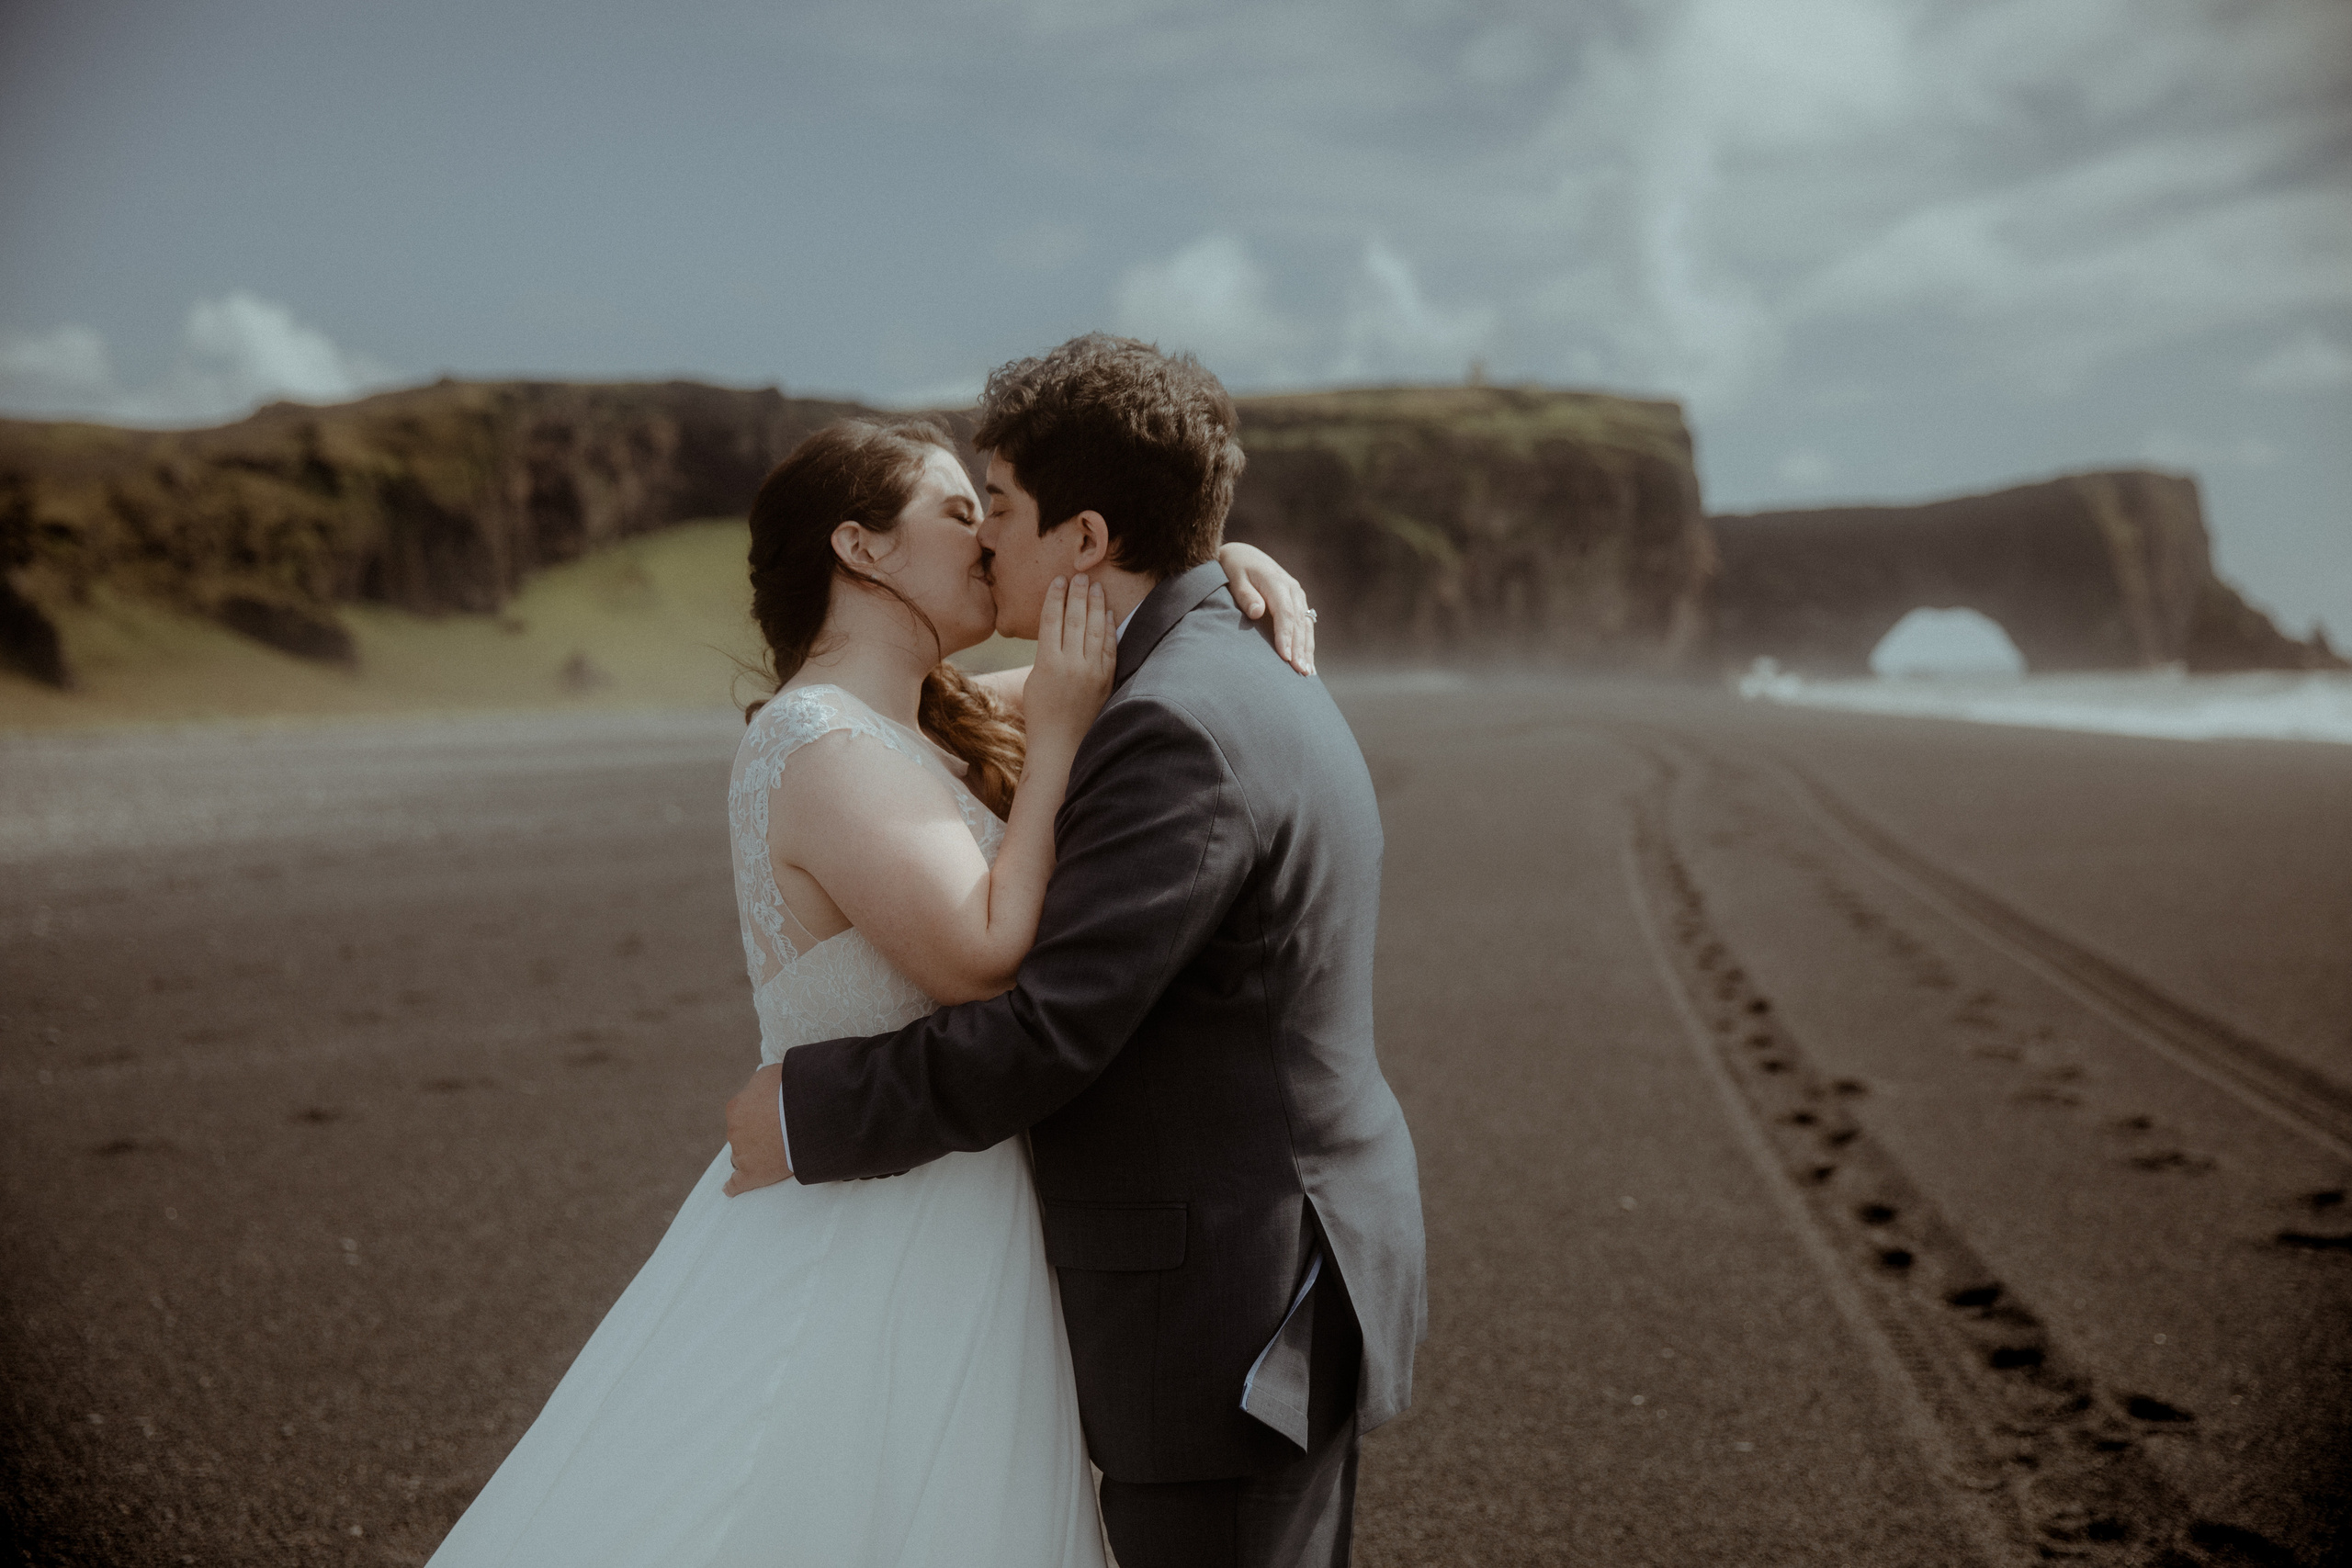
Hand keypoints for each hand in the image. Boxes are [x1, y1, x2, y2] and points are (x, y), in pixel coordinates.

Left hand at [723, 1063, 791, 1194]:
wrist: (809, 1114)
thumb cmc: (792, 1091)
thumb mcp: (770, 1075)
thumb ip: (759, 1085)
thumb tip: (760, 1089)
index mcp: (736, 1107)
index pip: (741, 1114)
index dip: (758, 1116)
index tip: (772, 1117)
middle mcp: (734, 1131)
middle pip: (742, 1136)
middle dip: (756, 1135)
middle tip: (779, 1133)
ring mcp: (742, 1154)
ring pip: (742, 1156)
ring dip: (754, 1155)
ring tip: (776, 1153)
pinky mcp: (753, 1174)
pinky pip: (737, 1184)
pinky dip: (733, 1187)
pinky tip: (729, 1189)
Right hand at [1021, 574, 1114, 753]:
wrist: (1062, 746)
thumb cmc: (1041, 715)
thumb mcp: (1034, 681)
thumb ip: (1046, 655)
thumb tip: (1057, 631)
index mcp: (1047, 663)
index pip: (1052, 620)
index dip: (1055, 597)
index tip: (1059, 580)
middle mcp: (1071, 665)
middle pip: (1075, 620)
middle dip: (1078, 595)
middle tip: (1080, 576)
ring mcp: (1092, 672)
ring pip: (1096, 630)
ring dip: (1096, 606)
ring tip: (1095, 588)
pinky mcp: (1106, 680)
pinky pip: (1110, 648)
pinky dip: (1110, 629)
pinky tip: (1109, 614)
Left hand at [1217, 542, 1314, 674]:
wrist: (1243, 555)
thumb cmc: (1234, 568)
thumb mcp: (1234, 576)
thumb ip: (1244, 594)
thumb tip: (1256, 612)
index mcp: (1276, 582)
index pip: (1285, 613)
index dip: (1286, 636)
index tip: (1285, 657)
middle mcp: (1292, 589)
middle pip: (1299, 622)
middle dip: (1300, 649)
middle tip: (1300, 672)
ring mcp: (1298, 596)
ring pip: (1306, 626)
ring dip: (1308, 650)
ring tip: (1307, 673)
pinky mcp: (1298, 603)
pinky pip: (1306, 626)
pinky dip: (1307, 644)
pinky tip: (1308, 663)